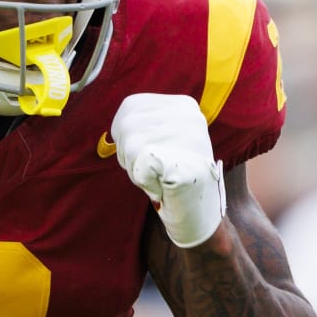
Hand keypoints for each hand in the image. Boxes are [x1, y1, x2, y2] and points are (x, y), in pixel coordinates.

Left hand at [111, 93, 225, 247]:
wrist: (198, 211)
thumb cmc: (171, 175)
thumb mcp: (160, 138)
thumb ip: (143, 123)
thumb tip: (118, 122)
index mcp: (184, 106)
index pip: (131, 106)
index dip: (124, 133)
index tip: (144, 152)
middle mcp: (189, 117)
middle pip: (127, 124)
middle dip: (126, 151)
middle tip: (148, 169)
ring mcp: (189, 140)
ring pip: (129, 144)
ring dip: (134, 168)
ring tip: (156, 176)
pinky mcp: (183, 164)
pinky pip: (138, 166)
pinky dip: (142, 181)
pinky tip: (160, 186)